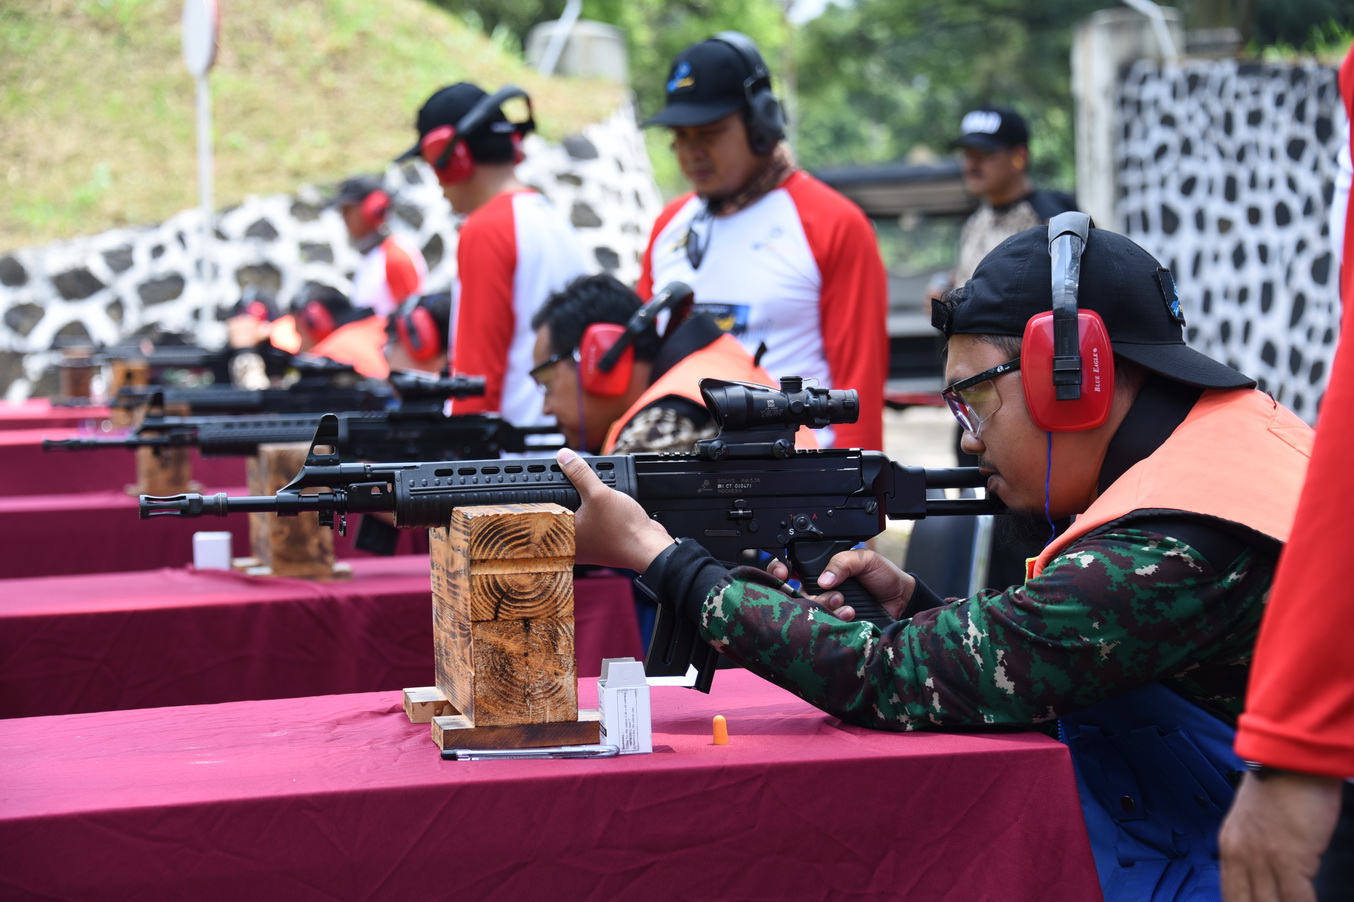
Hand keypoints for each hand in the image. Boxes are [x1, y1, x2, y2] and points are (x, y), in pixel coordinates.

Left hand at [555, 448, 674, 572]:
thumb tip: (564, 457)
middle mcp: (573, 542)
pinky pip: (593, 521)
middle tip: (568, 479)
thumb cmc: (624, 530)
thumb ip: (579, 473)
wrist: (649, 547)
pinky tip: (604, 502)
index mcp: (565, 535)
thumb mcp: (599, 494)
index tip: (547, 478)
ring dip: (583, 502)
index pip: (546, 510)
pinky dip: (596, 510)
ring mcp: (588, 543)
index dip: (546, 492)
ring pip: (579, 516)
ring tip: (588, 489)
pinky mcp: (602, 540)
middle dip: (567, 494)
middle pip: (562, 511)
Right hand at [768, 549, 914, 620]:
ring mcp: (825, 609)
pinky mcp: (834, 625)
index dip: (780, 570)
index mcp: (820, 570)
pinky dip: (836, 620)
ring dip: (825, 608)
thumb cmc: (883, 577)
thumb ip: (842, 562)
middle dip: (810, 596)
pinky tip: (851, 615)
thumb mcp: (864, 559)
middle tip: (835, 594)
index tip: (784, 572)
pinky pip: (823, 627)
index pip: (790, 569)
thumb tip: (823, 580)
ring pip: (808, 612)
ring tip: (846, 604)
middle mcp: (818, 590)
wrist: (902, 601)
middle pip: (795, 595)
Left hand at [1219, 771, 1342, 901]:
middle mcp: (1239, 855)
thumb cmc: (1280, 785)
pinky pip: (1296, 899)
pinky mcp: (1288, 858)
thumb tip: (1267, 872)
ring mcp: (1262, 858)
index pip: (1231, 894)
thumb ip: (1255, 847)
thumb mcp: (1254, 819)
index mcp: (1229, 846)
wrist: (1289, 759)